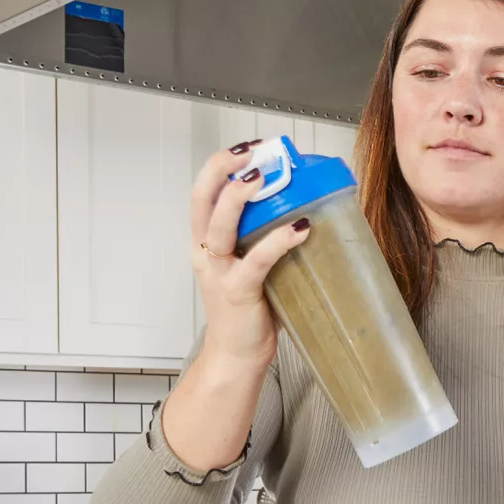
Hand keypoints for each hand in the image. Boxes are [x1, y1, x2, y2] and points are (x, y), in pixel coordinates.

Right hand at [189, 141, 310, 368]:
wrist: (236, 356)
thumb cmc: (248, 310)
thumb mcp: (248, 264)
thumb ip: (261, 238)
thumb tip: (301, 208)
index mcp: (205, 241)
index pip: (202, 192)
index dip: (220, 164)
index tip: (248, 148)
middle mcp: (205, 252)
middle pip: (201, 198)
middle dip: (223, 168)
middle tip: (252, 152)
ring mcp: (219, 272)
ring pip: (219, 225)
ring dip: (239, 198)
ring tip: (262, 178)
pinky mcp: (238, 292)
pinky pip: (257, 260)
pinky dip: (278, 241)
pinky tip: (300, 228)